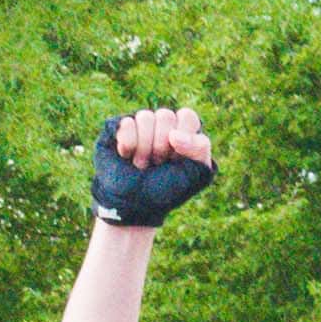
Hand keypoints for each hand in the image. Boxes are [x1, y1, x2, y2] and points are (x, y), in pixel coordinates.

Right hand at [89, 108, 213, 228]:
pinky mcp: (120, 129)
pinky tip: (127, 157)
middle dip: (161, 146)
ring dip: (144, 148)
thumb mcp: (194, 174)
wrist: (132, 206)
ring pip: (145, 117)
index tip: (176, 159)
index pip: (187, 116)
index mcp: (184, 133)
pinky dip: (128, 145)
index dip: (182, 138)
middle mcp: (163, 126)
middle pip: (165, 115)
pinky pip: (127, 124)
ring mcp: (141, 126)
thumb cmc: (165, 191)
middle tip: (157, 164)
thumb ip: (199, 148)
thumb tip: (174, 134)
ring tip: (141, 164)